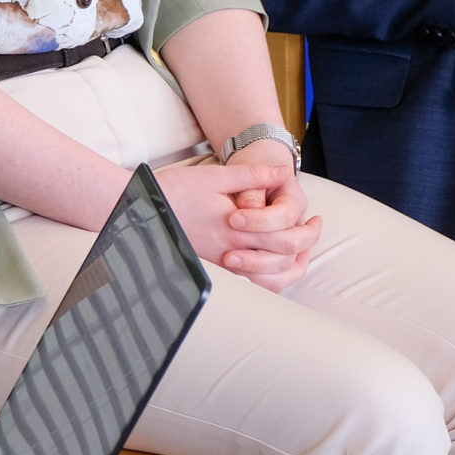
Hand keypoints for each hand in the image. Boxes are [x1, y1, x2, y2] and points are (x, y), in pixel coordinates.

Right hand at [155, 158, 318, 291]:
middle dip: (303, 250)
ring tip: (300, 254)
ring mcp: (219, 263)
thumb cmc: (175, 190)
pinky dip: (265, 278)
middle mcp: (230, 252)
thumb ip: (251, 175)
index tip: (317, 221)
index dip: (307, 233)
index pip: (284, 239)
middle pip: (279, 262)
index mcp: (236, 229)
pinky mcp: (210, 267)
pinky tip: (270, 266)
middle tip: (314, 233)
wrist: (137, 208)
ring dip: (288, 269)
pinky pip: (246, 284)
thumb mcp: (215, 176)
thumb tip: (283, 171)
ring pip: (264, 279)